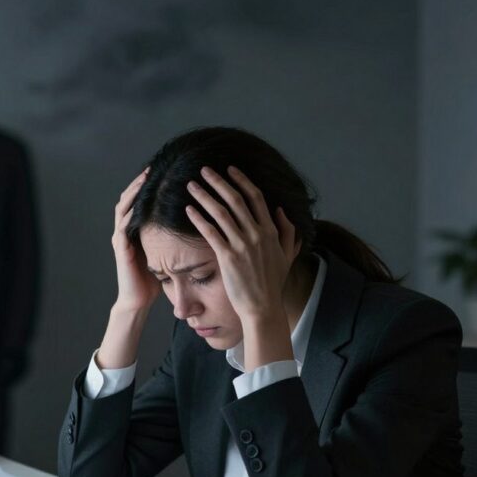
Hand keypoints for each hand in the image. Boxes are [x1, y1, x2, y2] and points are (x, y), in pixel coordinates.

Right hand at [112, 168, 159, 312]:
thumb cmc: (152, 280)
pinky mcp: (121, 249)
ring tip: (144, 178)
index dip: (148, 186)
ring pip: (123, 208)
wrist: (138, 301)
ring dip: (133, 192)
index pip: (140, 201)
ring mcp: (120, 238)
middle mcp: (125, 230)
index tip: (162, 170)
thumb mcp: (163, 253)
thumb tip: (191, 224)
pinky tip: (139, 204)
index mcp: (136, 230)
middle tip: (152, 166)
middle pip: (129, 198)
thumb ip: (169, 238)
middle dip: (139, 182)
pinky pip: (123, 226)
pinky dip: (130, 213)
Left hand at [184, 166, 299, 323]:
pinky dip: (198, 218)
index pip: (256, 197)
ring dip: (204, 195)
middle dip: (218, 181)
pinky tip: (188, 210)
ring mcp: (242, 244)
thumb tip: (281, 211)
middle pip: (235, 199)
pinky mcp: (228, 257)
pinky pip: (210, 232)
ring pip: (220, 212)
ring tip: (191, 185)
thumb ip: (288, 232)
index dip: (241, 180)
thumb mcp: (287, 255)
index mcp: (271, 231)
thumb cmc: (273, 284)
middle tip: (204, 170)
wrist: (263, 307)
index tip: (230, 169)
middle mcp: (257, 234)